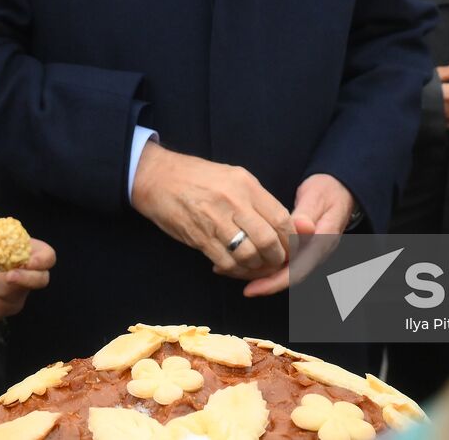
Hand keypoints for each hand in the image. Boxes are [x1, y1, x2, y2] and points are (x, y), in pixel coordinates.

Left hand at [0, 217, 55, 319]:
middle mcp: (28, 275)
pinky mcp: (2, 311)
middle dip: (22, 279)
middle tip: (7, 275)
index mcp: (28, 252)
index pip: (48, 257)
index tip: (29, 262)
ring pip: (11, 295)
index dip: (43, 261)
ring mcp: (17, 296)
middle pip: (40, 281)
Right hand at [132, 144, 293, 281]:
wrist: (158, 178)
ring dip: (257, 268)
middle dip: (277, 258)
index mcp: (246, 185)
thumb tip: (281, 224)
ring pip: (249, 255)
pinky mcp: (199, 237)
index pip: (281, 218)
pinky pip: (226, 262)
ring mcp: (216, 220)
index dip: (291, 239)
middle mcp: (234, 202)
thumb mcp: (233, 177)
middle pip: (269, 241)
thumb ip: (257, 198)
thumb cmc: (198, 177)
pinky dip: (235, 271)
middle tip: (276, 262)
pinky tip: (234, 268)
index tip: (291, 248)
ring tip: (255, 267)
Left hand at [244, 174, 354, 297]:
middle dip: (260, 281)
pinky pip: (281, 260)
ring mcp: (308, 251)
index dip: (273, 282)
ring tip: (228, 268)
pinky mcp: (300, 247)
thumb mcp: (318, 198)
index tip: (250, 288)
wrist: (339, 188)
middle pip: (286, 276)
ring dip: (258, 272)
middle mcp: (315, 253)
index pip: (297, 271)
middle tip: (233, 278)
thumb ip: (308, 213)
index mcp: (321, 243)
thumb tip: (301, 227)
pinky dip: (263, 261)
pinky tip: (243, 256)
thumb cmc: (327, 191)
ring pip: (282, 270)